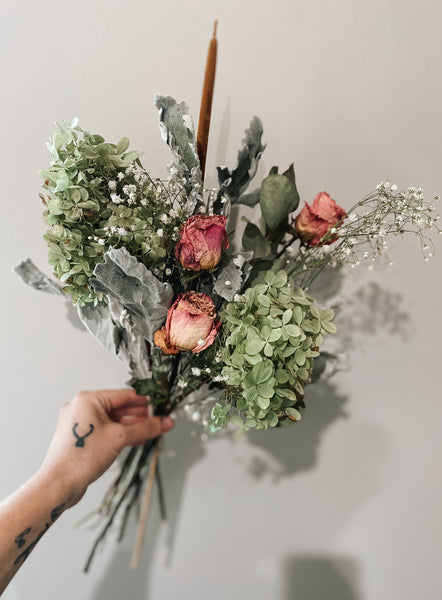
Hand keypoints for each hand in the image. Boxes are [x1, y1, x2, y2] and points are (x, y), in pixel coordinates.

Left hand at [38, 389, 173, 506]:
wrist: (59, 483)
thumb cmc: (79, 458)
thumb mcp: (120, 438)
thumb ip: (146, 428)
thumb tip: (164, 422)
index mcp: (88, 399)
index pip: (125, 395)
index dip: (145, 403)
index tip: (159, 408)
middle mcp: (81, 408)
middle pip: (119, 407)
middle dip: (139, 416)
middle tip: (156, 422)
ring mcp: (79, 423)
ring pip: (112, 420)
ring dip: (130, 427)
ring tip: (147, 434)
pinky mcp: (79, 437)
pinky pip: (104, 430)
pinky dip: (119, 434)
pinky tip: (132, 441)